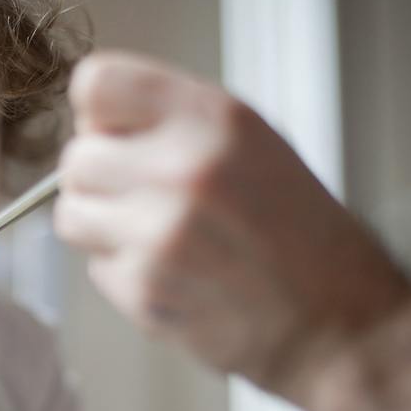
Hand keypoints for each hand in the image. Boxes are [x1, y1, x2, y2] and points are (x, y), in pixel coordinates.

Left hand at [54, 51, 410, 392]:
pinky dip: (124, 275)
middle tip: (145, 201)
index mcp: (213, 119)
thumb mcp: (254, 144)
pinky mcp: (144, 289)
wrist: (339, 324)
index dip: (101, 116)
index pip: (95, 85)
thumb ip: (174, 123)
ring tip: (158, 239)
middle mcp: (183, 168)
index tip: (119, 137)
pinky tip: (174, 277)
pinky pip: (95, 268)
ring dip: (102, 229)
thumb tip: (95, 126)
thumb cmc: (300, 236)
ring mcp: (159, 232)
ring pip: (71, 215)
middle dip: (101, 182)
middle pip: (75, 157)